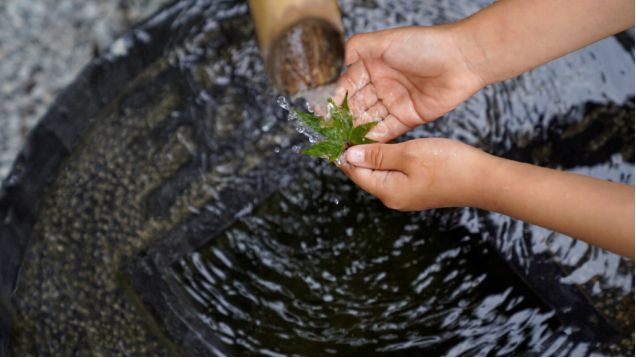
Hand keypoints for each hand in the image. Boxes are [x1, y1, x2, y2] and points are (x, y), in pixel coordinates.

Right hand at [333, 25, 484, 141]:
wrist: (462, 59)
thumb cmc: (424, 45)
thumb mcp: (385, 41)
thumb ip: (357, 47)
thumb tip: (339, 61)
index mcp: (373, 65)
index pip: (348, 87)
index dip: (336, 101)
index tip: (323, 115)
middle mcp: (382, 84)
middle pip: (357, 106)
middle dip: (344, 120)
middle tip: (330, 134)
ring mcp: (395, 101)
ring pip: (370, 120)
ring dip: (356, 131)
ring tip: (342, 143)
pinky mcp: (409, 116)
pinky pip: (388, 130)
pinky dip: (374, 138)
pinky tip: (361, 145)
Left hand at [340, 138, 489, 210]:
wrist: (483, 180)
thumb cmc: (448, 165)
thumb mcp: (408, 154)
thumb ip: (377, 155)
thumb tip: (348, 155)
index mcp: (387, 191)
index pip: (354, 172)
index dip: (342, 153)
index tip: (334, 133)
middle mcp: (393, 197)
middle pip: (364, 174)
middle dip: (354, 154)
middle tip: (346, 128)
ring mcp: (405, 195)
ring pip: (378, 172)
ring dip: (370, 155)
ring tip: (362, 132)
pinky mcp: (417, 189)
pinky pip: (393, 173)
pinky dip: (385, 159)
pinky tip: (386, 145)